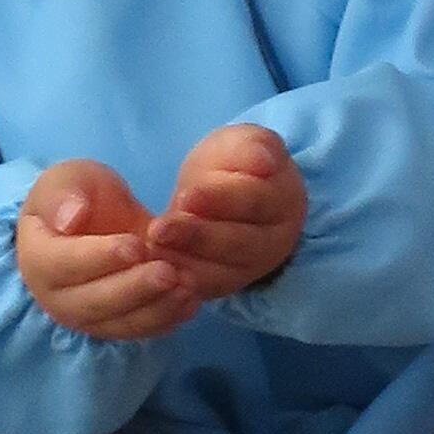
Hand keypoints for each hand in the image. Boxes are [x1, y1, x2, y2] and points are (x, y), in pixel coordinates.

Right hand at [15, 158, 198, 342]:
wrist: (99, 218)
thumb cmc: (78, 195)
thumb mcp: (66, 180)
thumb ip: (62, 195)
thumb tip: (70, 219)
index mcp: (37, 258)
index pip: (65, 264)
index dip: (100, 257)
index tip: (136, 246)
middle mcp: (56, 296)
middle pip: (94, 302)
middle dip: (133, 289)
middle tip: (168, 273)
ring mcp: (86, 316)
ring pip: (119, 322)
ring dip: (155, 309)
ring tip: (188, 288)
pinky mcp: (114, 324)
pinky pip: (139, 330)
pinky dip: (166, 320)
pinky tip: (192, 301)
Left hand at [148, 122, 303, 300]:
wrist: (226, 193)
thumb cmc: (235, 164)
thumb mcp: (244, 143)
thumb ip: (254, 147)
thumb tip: (263, 163)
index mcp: (282, 201)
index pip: (253, 202)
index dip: (220, 200)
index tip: (187, 196)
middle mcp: (274, 242)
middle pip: (238, 243)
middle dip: (196, 237)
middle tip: (159, 229)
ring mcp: (251, 268)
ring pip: (221, 272)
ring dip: (185, 262)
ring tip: (151, 247)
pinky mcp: (226, 285)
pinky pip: (204, 290)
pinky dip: (179, 283)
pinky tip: (153, 270)